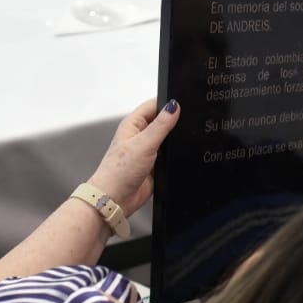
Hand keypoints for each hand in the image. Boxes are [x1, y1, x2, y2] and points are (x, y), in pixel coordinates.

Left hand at [89, 98, 179, 216]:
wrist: (115, 199)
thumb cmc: (118, 172)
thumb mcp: (143, 144)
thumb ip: (161, 125)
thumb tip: (174, 107)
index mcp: (134, 124)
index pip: (154, 105)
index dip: (168, 102)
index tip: (183, 103)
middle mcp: (141, 136)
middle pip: (163, 121)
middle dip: (175, 122)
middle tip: (187, 123)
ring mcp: (149, 151)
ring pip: (169, 140)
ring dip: (175, 141)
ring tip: (182, 142)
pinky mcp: (156, 165)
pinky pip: (170, 157)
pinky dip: (175, 157)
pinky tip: (180, 157)